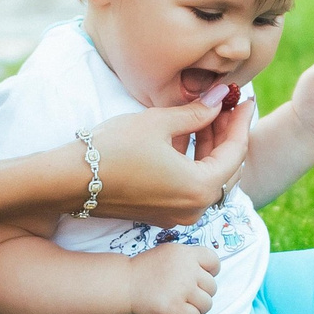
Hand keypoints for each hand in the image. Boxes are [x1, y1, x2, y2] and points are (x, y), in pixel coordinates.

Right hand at [86, 96, 254, 225]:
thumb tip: (220, 98)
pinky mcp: (161, 212)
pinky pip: (190, 186)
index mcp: (200, 188)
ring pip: (208, 177)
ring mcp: (177, 214)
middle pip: (225, 167)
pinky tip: (187, 135)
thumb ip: (196, 112)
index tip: (244, 99)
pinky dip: (194, 162)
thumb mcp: (159, 123)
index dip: (241, 122)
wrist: (69, 181)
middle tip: (226, 104)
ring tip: (206, 113)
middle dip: (227, 134)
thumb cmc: (113, 149)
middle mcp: (194, 208)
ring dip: (210, 147)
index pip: (235, 151)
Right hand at [128, 242, 219, 313]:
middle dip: (201, 294)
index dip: (210, 272)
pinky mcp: (174, 308)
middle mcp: (187, 270)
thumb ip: (188, 260)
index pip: (214, 262)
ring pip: (207, 304)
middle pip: (212, 287)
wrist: (124, 283)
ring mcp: (182, 289)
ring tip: (182, 306)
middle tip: (185, 296)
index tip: (199, 279)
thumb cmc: (145, 271)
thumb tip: (208, 274)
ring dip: (196, 308)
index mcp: (186, 254)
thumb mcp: (168, 253)